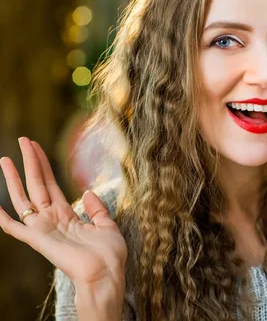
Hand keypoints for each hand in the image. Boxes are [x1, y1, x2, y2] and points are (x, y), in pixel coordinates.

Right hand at [0, 138, 126, 307]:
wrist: (106, 274)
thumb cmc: (109, 255)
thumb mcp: (108, 225)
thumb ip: (97, 209)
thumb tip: (88, 193)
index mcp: (67, 215)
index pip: (50, 184)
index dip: (43, 165)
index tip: (36, 146)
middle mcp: (51, 219)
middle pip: (37, 184)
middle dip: (30, 162)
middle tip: (23, 140)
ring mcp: (43, 229)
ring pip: (23, 198)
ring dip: (14, 178)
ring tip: (5, 159)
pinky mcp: (37, 240)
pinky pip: (14, 227)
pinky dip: (2, 217)